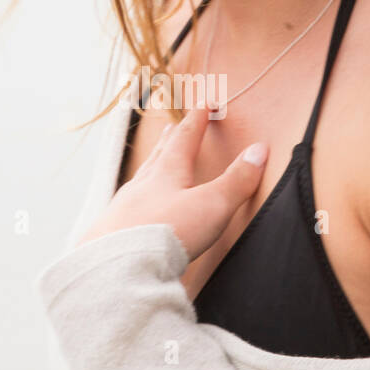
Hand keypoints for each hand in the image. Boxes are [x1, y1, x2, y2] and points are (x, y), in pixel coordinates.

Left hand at [80, 106, 268, 260]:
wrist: (120, 265)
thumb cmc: (167, 231)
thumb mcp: (213, 205)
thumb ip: (237, 180)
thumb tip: (259, 151)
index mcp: (167, 172)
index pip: (185, 138)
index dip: (197, 121)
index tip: (204, 105)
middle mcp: (142, 184)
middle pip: (158, 155)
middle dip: (168, 140)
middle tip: (170, 128)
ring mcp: (123, 207)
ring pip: (139, 180)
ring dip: (149, 168)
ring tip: (152, 164)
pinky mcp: (111, 231)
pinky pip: (125, 207)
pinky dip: (134, 200)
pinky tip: (131, 209)